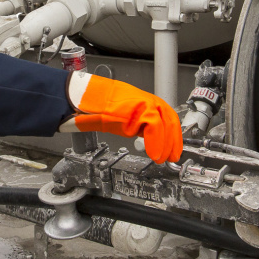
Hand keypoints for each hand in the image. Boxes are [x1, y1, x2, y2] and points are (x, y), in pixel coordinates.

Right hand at [67, 73, 182, 163]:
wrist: (86, 99)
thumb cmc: (99, 108)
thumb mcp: (125, 117)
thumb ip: (140, 126)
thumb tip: (150, 141)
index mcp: (147, 103)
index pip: (168, 119)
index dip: (173, 137)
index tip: (173, 150)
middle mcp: (148, 101)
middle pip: (170, 122)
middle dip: (172, 142)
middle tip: (170, 157)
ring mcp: (146, 103)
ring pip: (165, 125)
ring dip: (164, 145)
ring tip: (160, 158)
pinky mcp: (140, 109)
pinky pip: (155, 128)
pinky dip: (156, 143)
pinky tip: (153, 153)